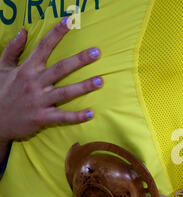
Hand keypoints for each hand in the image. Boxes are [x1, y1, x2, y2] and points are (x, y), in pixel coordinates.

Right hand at [0, 18, 102, 144]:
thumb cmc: (0, 92)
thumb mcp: (2, 68)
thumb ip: (13, 49)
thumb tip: (23, 31)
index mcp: (27, 69)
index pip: (43, 46)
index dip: (57, 33)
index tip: (70, 21)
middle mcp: (34, 82)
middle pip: (60, 68)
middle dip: (80, 60)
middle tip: (97, 52)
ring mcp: (39, 100)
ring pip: (65, 92)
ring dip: (83, 86)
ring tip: (100, 81)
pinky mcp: (42, 117)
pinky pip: (62, 117)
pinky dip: (76, 116)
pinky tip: (90, 114)